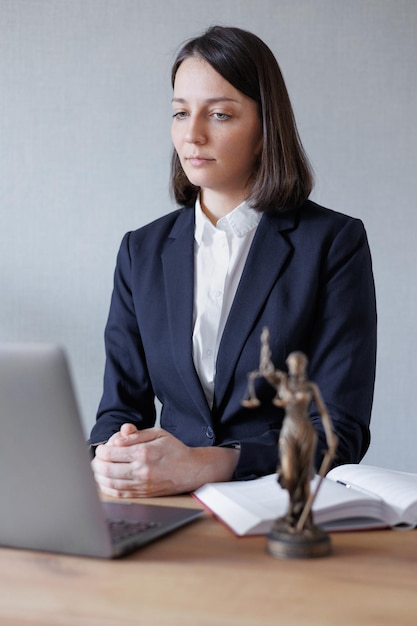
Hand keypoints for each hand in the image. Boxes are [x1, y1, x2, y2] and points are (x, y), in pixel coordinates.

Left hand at [91, 423, 238, 497]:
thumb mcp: (157, 433)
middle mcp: (141, 470)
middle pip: (106, 469)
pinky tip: (104, 482)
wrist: (192, 469)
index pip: (110, 452)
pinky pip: (119, 494)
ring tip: (98, 469)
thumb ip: (136, 435)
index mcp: (143, 452)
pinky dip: (107, 488)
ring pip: (110, 483)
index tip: (102, 447)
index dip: (101, 449)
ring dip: (99, 476)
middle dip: (96, 463)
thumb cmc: (175, 449)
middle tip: (97, 458)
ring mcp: (141, 484)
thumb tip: (117, 438)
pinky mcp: (143, 494)